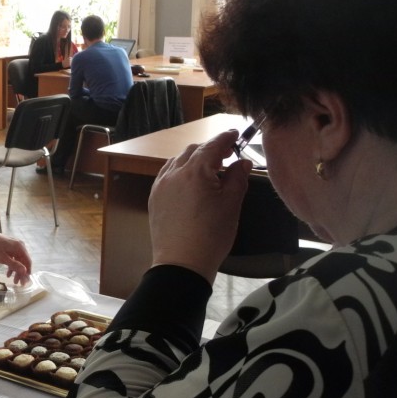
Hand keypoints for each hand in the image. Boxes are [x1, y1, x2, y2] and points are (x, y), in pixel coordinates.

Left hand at [0, 233, 31, 285]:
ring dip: (16, 271)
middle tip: (19, 284)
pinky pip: (13, 258)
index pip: (28, 262)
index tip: (25, 281)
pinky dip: (11, 266)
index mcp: (20, 248)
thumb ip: (14, 265)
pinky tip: (8, 274)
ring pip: (18, 261)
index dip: (27, 272)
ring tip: (13, 281)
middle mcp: (20, 247)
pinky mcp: (9, 248)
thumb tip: (25, 272)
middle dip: (21, 273)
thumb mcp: (3, 258)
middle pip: (23, 262)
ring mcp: (14, 247)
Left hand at [148, 130, 251, 281]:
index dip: (225, 138)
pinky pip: (167, 174)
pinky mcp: (154, 197)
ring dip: (193, 159)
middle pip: (193, 151)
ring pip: (177, 161)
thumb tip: (242, 162)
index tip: (236, 135)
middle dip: (210, 149)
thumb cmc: (211, 235)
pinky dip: (180, 170)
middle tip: (227, 155)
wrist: (182, 263)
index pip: (212, 146)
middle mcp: (173, 174)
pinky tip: (191, 181)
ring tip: (210, 169)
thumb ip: (237, 178)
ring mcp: (160, 185)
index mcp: (195, 172)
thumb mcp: (231, 205)